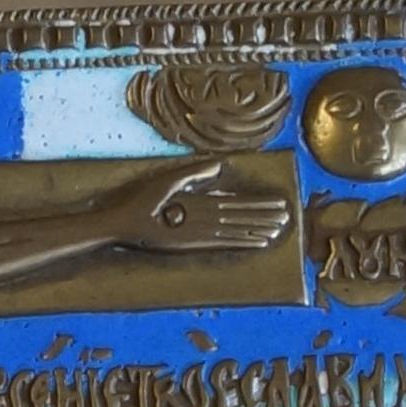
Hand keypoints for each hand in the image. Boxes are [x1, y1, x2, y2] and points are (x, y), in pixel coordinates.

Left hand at [116, 156, 291, 257]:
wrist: (119, 222)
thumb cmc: (138, 201)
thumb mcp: (168, 180)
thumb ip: (195, 172)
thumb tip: (221, 164)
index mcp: (197, 202)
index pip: (232, 202)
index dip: (253, 203)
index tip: (274, 201)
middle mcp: (202, 218)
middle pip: (239, 216)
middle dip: (262, 216)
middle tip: (286, 215)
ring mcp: (199, 231)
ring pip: (236, 229)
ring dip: (257, 229)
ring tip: (278, 228)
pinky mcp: (193, 243)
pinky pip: (223, 241)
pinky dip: (241, 240)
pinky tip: (256, 240)